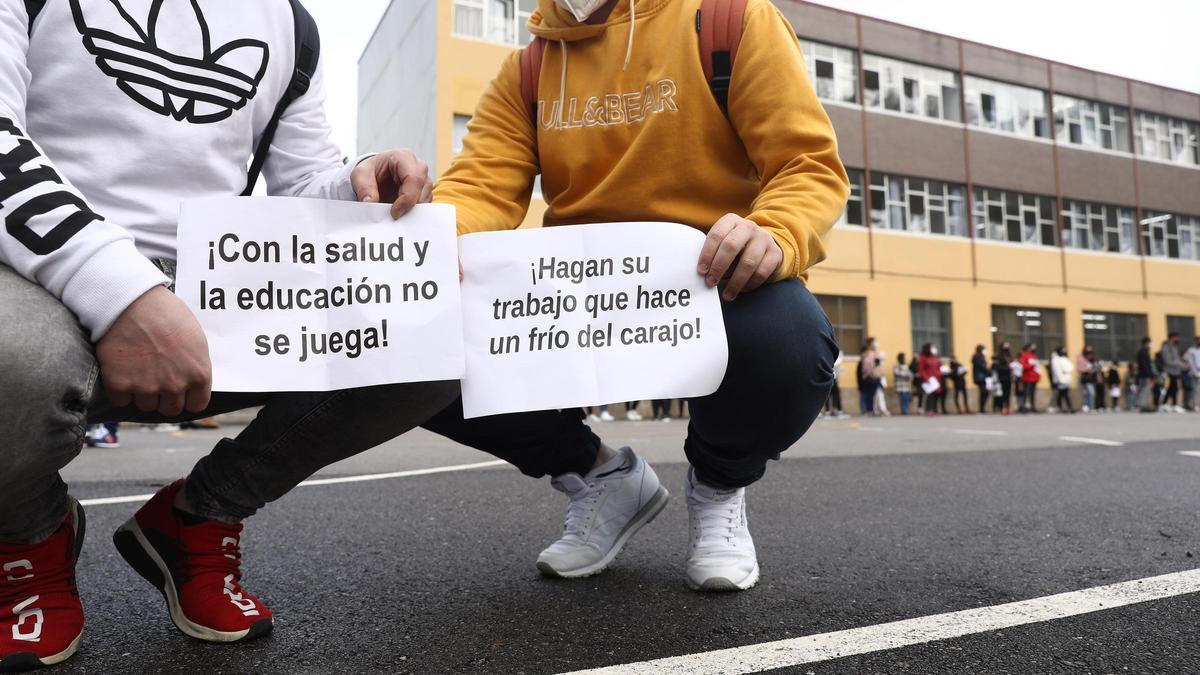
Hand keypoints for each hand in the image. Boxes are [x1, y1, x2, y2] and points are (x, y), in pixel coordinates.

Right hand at [95, 286, 211, 415]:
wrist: (131, 301)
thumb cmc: (165, 313)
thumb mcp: (196, 338)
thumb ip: (195, 364)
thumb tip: (193, 380)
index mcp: (198, 374)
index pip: (196, 405)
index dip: (187, 398)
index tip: (180, 392)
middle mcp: (175, 385)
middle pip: (170, 409)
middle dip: (164, 397)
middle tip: (155, 378)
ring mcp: (147, 387)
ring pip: (146, 405)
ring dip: (141, 393)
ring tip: (138, 369)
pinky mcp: (120, 385)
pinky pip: (121, 400)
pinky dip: (119, 389)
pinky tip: (122, 370)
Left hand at [351, 149, 432, 218]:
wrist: (375, 177)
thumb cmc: (371, 172)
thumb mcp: (360, 176)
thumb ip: (364, 188)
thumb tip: (370, 202)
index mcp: (404, 158)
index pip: (414, 179)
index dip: (406, 199)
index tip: (394, 213)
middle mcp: (418, 168)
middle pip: (423, 192)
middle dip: (409, 208)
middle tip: (392, 217)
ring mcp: (424, 181)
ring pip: (425, 201)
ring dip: (411, 211)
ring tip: (393, 213)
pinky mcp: (425, 193)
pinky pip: (424, 208)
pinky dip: (412, 214)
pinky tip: (400, 213)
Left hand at [696, 214, 782, 300]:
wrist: (763, 245)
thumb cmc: (736, 247)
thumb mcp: (724, 243)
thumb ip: (714, 254)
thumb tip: (704, 274)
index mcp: (731, 221)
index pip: (717, 235)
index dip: (707, 254)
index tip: (701, 271)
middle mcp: (748, 227)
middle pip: (731, 246)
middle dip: (719, 266)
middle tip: (711, 282)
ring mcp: (764, 239)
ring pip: (748, 262)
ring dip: (735, 281)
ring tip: (727, 294)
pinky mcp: (775, 253)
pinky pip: (762, 272)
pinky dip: (750, 284)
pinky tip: (741, 290)